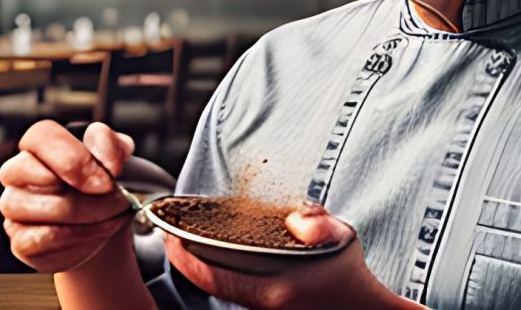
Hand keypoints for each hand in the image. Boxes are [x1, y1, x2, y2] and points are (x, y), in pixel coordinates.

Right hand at [0, 120, 134, 271]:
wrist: (104, 220)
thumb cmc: (102, 181)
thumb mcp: (115, 155)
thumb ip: (111, 145)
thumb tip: (108, 163)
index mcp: (38, 145)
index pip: (40, 136)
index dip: (75, 158)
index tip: (106, 179)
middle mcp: (16, 173)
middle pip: (44, 176)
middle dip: (90, 194)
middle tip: (119, 200)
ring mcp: (14, 207)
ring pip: (46, 210)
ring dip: (89, 217)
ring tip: (113, 216)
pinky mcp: (20, 241)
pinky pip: (43, 239)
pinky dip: (79, 238)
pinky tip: (97, 233)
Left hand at [165, 203, 423, 309]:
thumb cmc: (352, 273)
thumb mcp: (341, 239)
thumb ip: (318, 225)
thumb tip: (295, 219)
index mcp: (274, 290)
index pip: (213, 277)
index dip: (184, 257)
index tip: (169, 235)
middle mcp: (263, 305)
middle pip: (208, 285)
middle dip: (184, 260)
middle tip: (168, 234)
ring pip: (219, 289)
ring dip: (200, 268)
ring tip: (184, 242)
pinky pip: (232, 292)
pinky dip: (218, 274)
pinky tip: (213, 256)